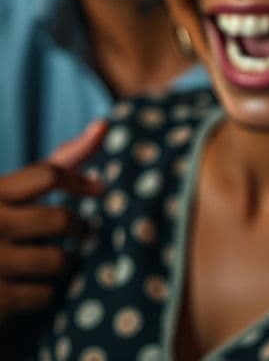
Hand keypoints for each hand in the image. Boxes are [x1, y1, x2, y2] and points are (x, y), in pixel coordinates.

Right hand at [0, 120, 106, 320]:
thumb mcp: (13, 190)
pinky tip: (38, 288)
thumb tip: (104, 125)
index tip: (99, 188)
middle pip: (59, 220)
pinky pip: (43, 294)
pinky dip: (48, 292)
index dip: (79, 181)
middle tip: (84, 231)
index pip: (47, 175)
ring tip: (63, 261)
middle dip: (80, 227)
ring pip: (56, 259)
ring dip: (67, 262)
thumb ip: (58, 162)